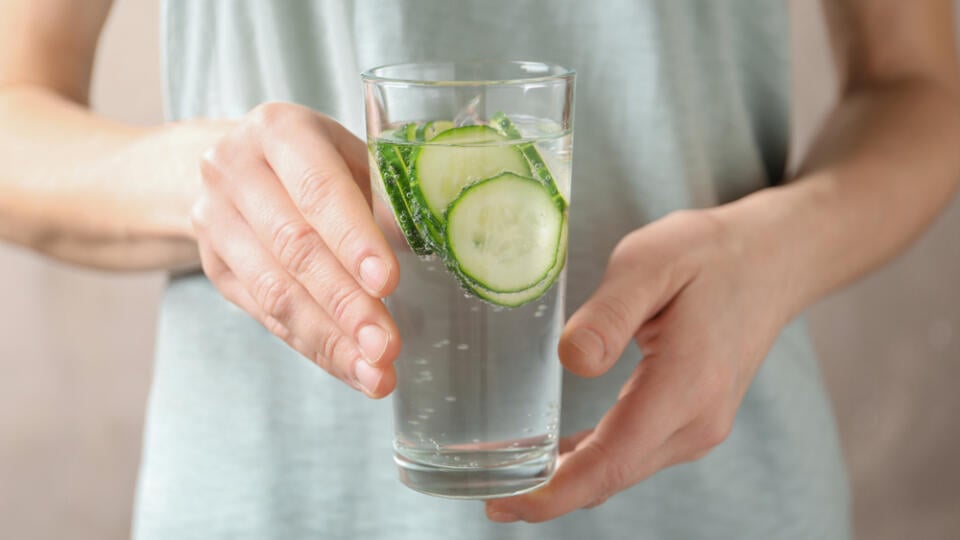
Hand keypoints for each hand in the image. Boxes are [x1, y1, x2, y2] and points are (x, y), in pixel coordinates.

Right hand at [191, 103, 400, 397]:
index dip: (354, 240)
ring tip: (376, 373)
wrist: (236, 166)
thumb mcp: (351, 157)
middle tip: (387, 346)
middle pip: (295, 247)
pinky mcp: (214, 267)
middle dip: (346, 304)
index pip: (318, 189)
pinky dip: (314, 347)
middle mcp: (235, 170)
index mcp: (280, 130)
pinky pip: (266, 316)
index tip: (388, 283)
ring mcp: (216, 220)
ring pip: (276, 291)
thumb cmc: (316, 161)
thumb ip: (385, 197)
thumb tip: (438, 245)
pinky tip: (350, 369)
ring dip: (331, 339)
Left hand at [486, 209, 794, 521]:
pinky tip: (558, 457)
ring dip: (570, 480)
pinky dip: (594, 463)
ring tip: (509, 477)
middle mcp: (697, 421)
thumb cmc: (707, 255)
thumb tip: (572, 360)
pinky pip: (634, 453)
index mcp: (686, 385)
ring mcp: (699, 426)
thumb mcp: (649, 262)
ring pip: (622, 470)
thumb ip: (609, 315)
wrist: (771, 261)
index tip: (505, 504)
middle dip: (550, 495)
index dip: (554, 492)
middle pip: (612, 476)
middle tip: (490, 496)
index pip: (611, 460)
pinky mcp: (692, 421)